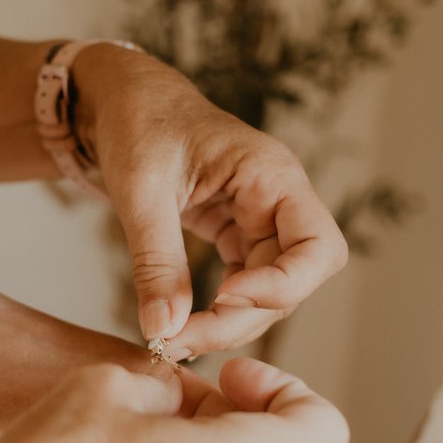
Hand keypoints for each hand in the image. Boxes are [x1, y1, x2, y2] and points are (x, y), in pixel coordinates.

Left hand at [76, 45, 347, 357]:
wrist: (125, 102)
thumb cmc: (138, 123)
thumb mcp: (141, 191)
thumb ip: (155, 262)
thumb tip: (163, 329)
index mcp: (272, 175)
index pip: (318, 247)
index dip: (282, 286)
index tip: (223, 298)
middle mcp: (279, 200)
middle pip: (294, 282)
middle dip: (243, 317)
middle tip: (179, 340)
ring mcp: (262, 220)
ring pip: (271, 292)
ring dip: (229, 323)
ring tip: (172, 338)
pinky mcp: (239, 235)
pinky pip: (245, 285)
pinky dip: (218, 311)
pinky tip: (182, 323)